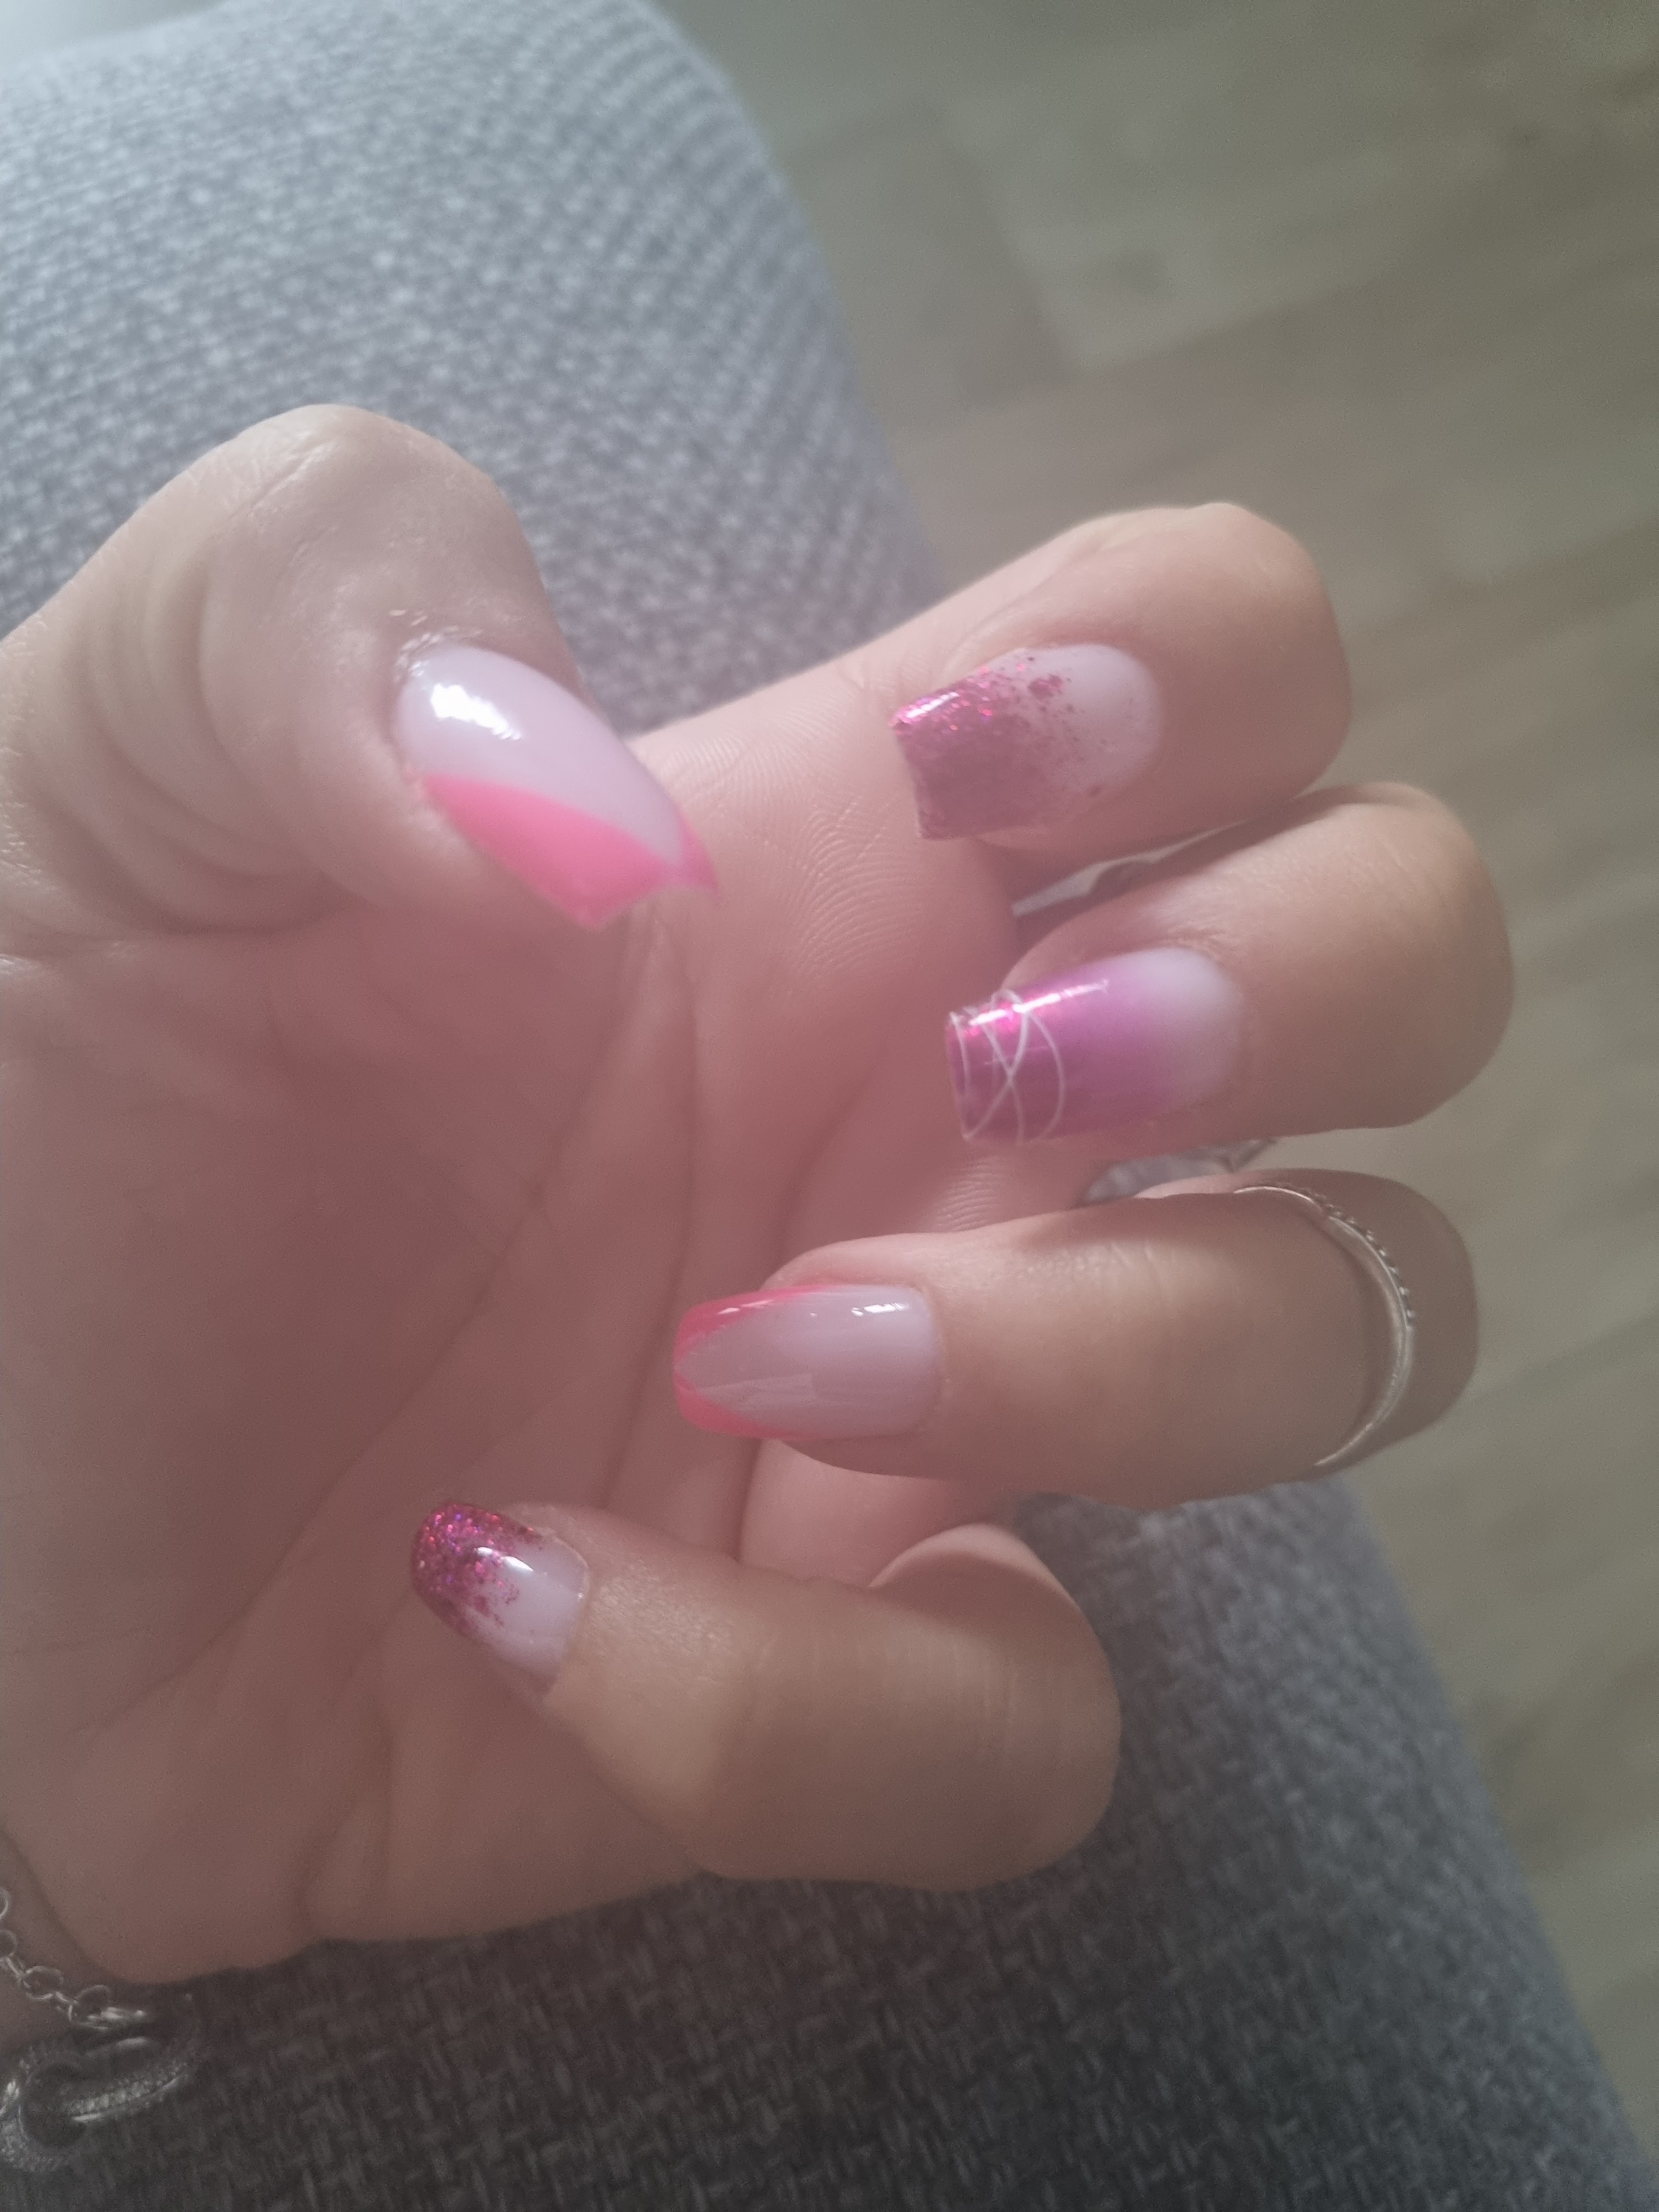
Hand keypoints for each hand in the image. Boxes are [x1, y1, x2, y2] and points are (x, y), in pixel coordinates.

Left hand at [0, 409, 1507, 1988]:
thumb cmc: (20, 1095)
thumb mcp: (100, 771)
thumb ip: (316, 609)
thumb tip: (584, 801)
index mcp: (812, 851)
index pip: (1223, 657)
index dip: (1207, 684)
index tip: (976, 782)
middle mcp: (929, 1098)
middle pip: (1394, 968)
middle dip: (1297, 998)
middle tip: (1017, 1068)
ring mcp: (918, 1391)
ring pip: (1321, 1333)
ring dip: (1104, 1359)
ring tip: (750, 1357)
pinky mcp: (832, 1661)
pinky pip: (1030, 1716)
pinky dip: (813, 1701)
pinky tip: (525, 1606)